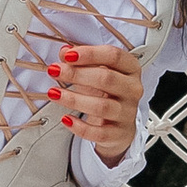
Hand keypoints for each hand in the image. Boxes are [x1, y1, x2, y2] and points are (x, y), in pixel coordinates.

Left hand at [49, 40, 143, 162]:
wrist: (118, 124)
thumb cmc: (107, 92)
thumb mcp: (97, 71)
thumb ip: (81, 60)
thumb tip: (64, 52)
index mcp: (131, 69)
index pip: (114, 56)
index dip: (90, 54)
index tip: (68, 55)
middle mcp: (132, 90)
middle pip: (107, 79)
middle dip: (77, 74)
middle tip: (55, 71)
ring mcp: (127, 113)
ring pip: (101, 106)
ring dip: (74, 99)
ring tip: (54, 93)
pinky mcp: (119, 133)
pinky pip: (99, 133)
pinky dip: (80, 127)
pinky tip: (66, 119)